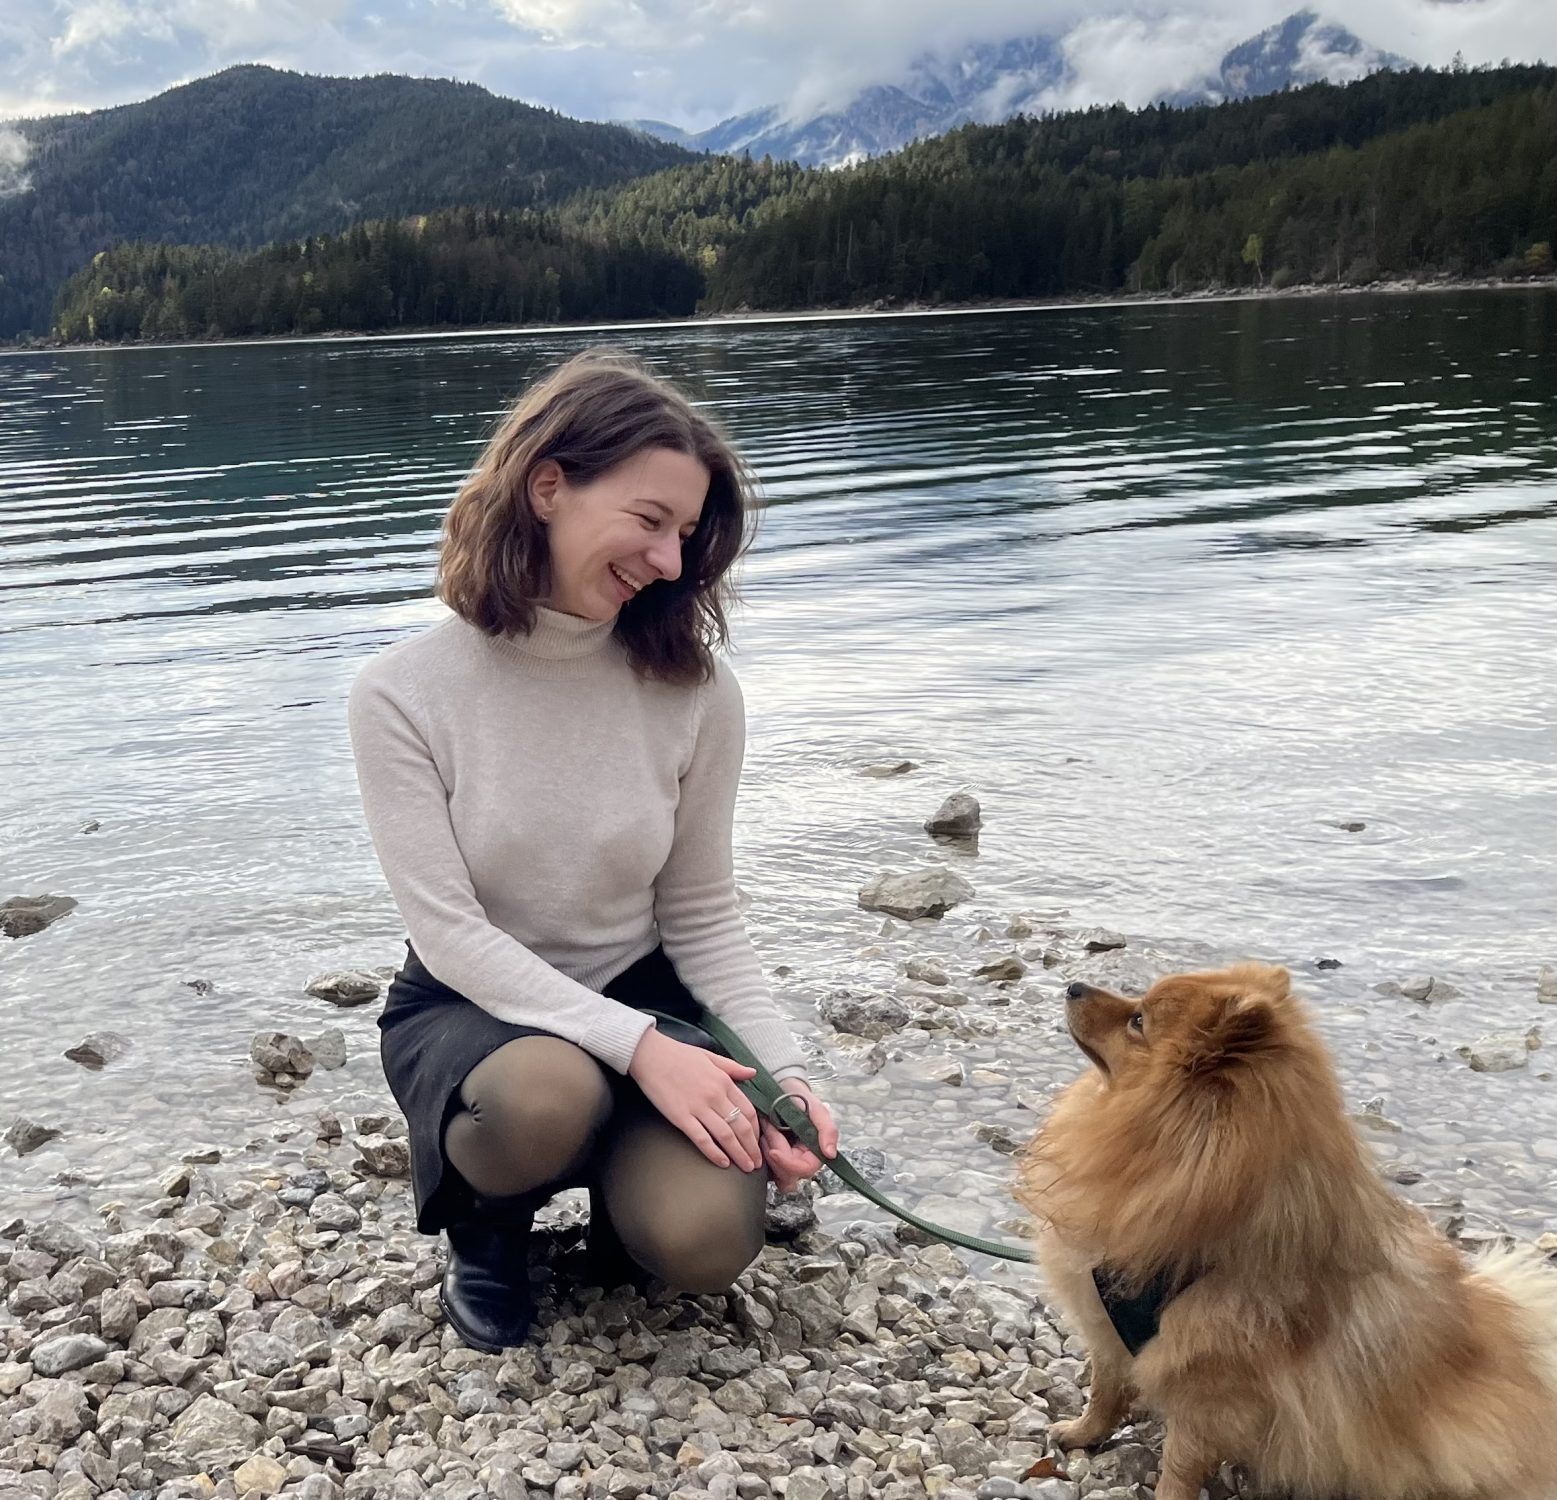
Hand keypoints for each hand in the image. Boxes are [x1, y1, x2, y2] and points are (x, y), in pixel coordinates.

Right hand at [628, 1026, 761, 1171]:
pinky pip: (702, 1138)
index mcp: (724, 1081)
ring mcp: (698, 1107)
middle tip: (757, 1163)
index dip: (756, 1130)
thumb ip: (733, 1067)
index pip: (748, 1111)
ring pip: (726, 1136)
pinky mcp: (681, 1117)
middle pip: (741, 1127)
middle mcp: (715, 1095)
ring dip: (739, 1154)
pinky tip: (722, 1163)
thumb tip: (753, 1072)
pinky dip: (714, 1153)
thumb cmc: (679, 1055)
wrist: (650, 1055)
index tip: (758, 1142)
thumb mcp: (710, 1056)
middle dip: (752, 1148)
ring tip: (746, 1167)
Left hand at [759, 1078, 837, 1193]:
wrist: (783, 1089)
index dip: (788, 1163)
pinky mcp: (774, 1159)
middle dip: (775, 1152)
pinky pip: (767, 1169)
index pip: (804, 1170)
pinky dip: (762, 1153)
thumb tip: (830, 1154)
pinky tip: (763, 1135)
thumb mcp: (818, 1110)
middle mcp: (802, 1161)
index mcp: (815, 1153)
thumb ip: (828, 1131)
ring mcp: (787, 1162)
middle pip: (788, 1175)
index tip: (774, 1151)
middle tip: (770, 1128)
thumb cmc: (801, 1099)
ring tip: (767, 1129)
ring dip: (768, 1152)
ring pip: (777, 1175)